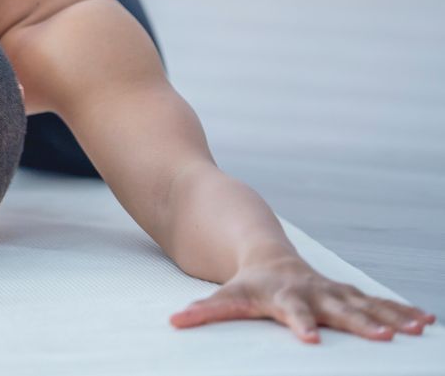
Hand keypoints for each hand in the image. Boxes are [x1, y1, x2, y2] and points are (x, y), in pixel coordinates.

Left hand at [171, 255, 435, 342]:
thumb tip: (174, 322)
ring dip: (392, 316)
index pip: (293, 311)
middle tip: (384, 337)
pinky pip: (378, 302)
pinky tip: (427, 321)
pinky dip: (402, 310)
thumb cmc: (244, 284)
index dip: (301, 323)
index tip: (311, 338)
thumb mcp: (224, 296)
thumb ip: (202, 311)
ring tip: (418, 329)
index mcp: (284, 296)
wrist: (265, 255)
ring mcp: (333, 291)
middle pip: (339, 308)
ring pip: (366, 303)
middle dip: (361, 322)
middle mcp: (314, 292)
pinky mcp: (347, 293)